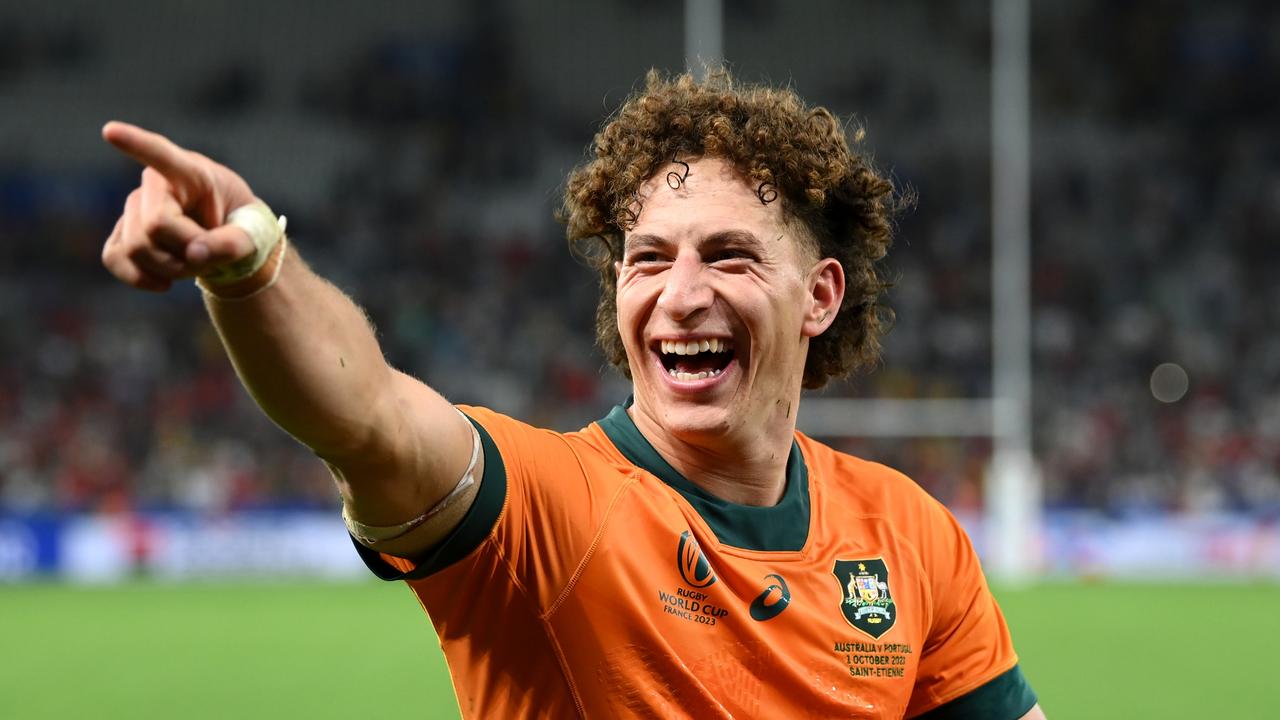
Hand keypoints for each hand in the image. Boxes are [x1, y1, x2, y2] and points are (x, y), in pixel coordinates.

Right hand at [101, 121, 259, 291]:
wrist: (227, 243)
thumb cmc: (240, 228)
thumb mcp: (251, 235)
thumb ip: (231, 244)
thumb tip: (194, 254)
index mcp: (191, 171)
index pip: (160, 153)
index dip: (135, 143)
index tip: (110, 131)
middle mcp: (155, 184)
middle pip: (156, 225)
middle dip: (186, 253)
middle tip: (209, 257)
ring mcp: (134, 208)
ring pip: (137, 247)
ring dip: (170, 268)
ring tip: (194, 264)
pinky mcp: (123, 233)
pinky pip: (114, 257)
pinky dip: (139, 278)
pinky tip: (163, 284)